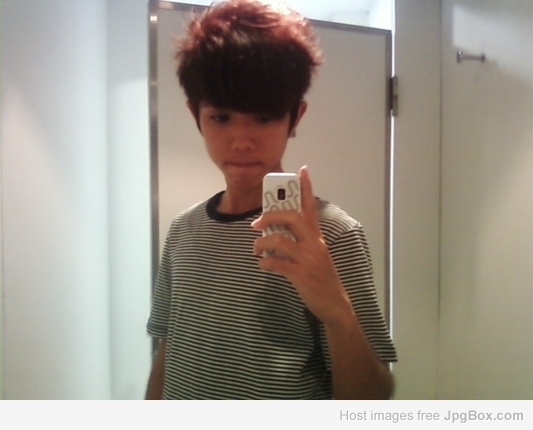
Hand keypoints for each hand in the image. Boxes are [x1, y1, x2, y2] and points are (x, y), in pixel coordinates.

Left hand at [252, 166, 352, 324]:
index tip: (302, 169)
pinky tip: (263, 265)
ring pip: (278, 240)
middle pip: (291, 218)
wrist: (334, 303)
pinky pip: (276, 263)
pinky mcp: (301, 274)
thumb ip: (301, 240)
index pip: (311, 206)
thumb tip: (274, 230)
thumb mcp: (315, 253)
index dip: (306, 187)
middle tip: (256, 224)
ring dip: (261, 244)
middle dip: (270, 216)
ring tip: (256, 249)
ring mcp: (308, 258)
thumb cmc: (320, 275)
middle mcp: (314, 243)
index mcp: (317, 236)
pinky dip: (264, 263)